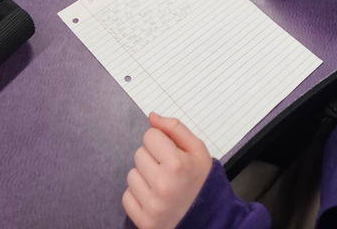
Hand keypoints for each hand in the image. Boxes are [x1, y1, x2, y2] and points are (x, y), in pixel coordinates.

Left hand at [123, 113, 211, 228]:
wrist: (209, 219)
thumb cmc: (202, 182)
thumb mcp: (198, 150)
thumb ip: (175, 128)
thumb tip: (152, 117)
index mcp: (176, 164)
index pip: (150, 136)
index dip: (161, 141)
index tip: (171, 153)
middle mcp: (162, 185)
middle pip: (139, 153)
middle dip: (152, 158)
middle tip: (168, 170)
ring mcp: (152, 206)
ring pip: (132, 174)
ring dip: (144, 176)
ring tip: (162, 184)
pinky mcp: (144, 222)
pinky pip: (127, 197)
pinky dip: (138, 196)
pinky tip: (154, 198)